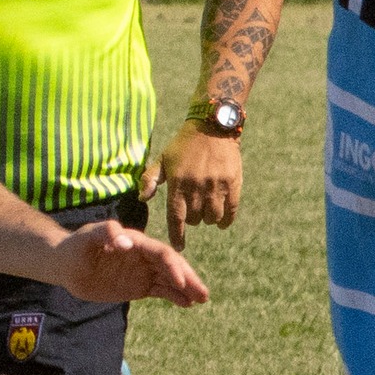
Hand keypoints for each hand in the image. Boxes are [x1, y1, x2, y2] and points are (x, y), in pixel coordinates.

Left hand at [47, 222, 208, 305]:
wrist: (65, 264)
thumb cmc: (74, 247)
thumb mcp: (87, 237)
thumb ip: (106, 233)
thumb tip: (127, 241)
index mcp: (137, 241)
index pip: (161, 253)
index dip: (173, 267)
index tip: (181, 283)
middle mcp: (144, 256)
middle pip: (172, 266)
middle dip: (188, 279)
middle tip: (204, 294)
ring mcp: (143, 271)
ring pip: (170, 279)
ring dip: (187, 289)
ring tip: (201, 300)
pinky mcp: (139, 285)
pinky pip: (161, 290)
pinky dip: (174, 297)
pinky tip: (186, 304)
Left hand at [141, 127, 243, 248]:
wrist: (212, 127)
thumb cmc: (184, 145)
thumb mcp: (163, 159)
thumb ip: (150, 179)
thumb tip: (141, 199)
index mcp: (178, 182)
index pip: (176, 217)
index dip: (176, 235)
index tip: (179, 247)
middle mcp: (196, 186)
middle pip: (195, 219)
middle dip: (193, 220)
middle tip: (193, 212)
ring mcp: (216, 186)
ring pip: (212, 217)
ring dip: (208, 219)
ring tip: (206, 212)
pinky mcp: (233, 183)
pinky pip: (231, 211)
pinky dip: (226, 220)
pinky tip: (222, 221)